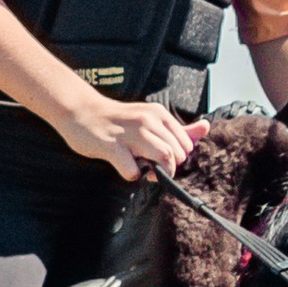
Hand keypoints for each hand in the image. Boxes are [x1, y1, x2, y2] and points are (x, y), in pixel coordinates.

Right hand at [63, 94, 200, 179]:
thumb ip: (178, 128)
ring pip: (163, 158)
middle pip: (176, 154)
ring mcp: (130, 133)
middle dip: (168, 168)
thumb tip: (206, 128)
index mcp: (158, 114)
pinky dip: (132, 175)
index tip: (161, 159)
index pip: (186, 145)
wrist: (81, 111)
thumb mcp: (150, 118)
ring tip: (142, 169)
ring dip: (156, 173)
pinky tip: (123, 167)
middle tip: (150, 166)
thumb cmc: (118, 120)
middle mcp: (147, 121)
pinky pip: (132, 171)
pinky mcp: (112, 146)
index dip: (177, 158)